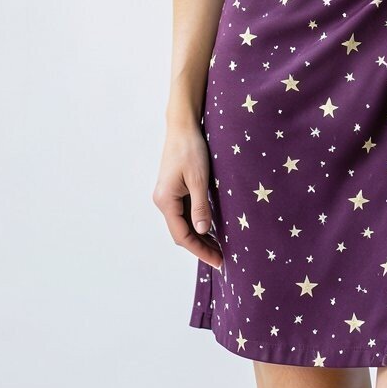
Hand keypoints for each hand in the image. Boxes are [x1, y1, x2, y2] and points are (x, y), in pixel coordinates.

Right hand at [152, 124, 223, 269]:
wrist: (183, 127)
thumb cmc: (191, 149)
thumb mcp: (199, 179)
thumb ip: (200, 206)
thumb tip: (202, 231)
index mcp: (166, 200)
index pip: (182, 235)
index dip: (200, 250)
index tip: (218, 260)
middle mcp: (163, 201)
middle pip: (182, 232)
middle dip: (201, 246)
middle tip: (222, 257)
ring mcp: (168, 195)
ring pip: (184, 223)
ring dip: (200, 235)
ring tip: (220, 246)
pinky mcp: (174, 189)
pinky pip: (185, 212)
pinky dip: (198, 222)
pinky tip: (211, 227)